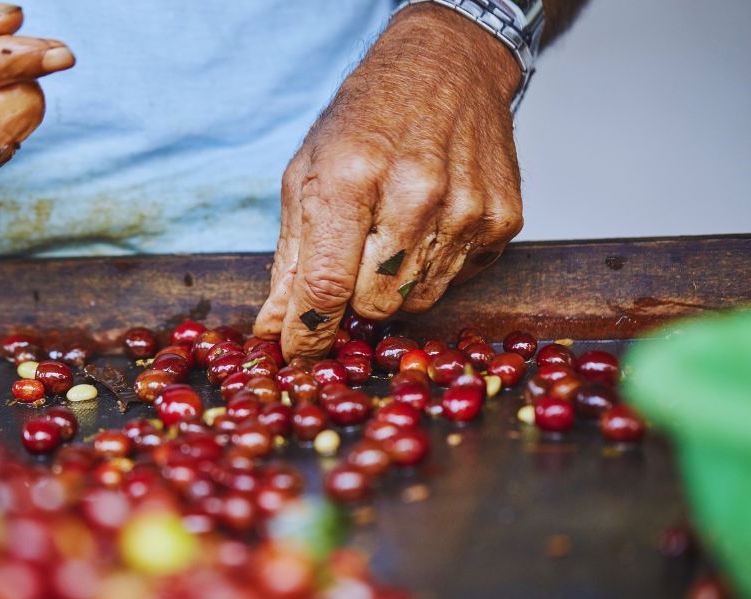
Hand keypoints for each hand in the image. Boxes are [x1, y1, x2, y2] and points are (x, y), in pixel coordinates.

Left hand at [254, 4, 523, 358]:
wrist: (447, 66)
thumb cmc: (366, 119)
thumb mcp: (307, 174)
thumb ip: (291, 259)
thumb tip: (274, 329)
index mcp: (350, 177)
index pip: (325, 284)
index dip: (308, 332)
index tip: (296, 354)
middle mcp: (413, 193)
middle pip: (374, 304)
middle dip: (354, 298)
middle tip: (352, 263)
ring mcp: (466, 207)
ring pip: (417, 301)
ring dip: (394, 285)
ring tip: (392, 234)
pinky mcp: (502, 219)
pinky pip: (457, 280)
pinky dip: (434, 267)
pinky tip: (428, 224)